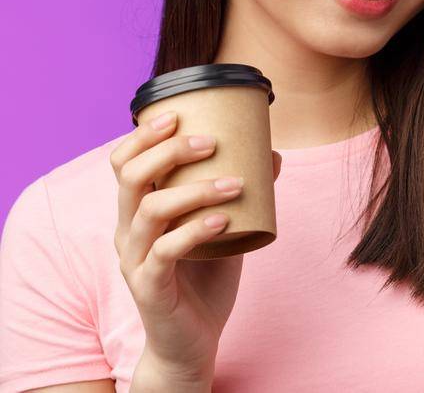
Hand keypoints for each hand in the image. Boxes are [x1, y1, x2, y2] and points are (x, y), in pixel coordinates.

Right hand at [109, 111, 282, 374]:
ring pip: (150, 209)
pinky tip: (223, 220)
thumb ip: (239, 194)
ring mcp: (136, 259)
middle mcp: (128, 231)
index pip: (124, 163)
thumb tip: (271, 154)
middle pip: (131, 177)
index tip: (177, 113)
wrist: (192, 340)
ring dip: (195, 189)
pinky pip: (166, 252)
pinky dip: (195, 230)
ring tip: (236, 183)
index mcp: (138, 212)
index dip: (143, 136)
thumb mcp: (223, 228)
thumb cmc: (204, 279)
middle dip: (168, 150)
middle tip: (211, 142)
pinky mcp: (150, 287)